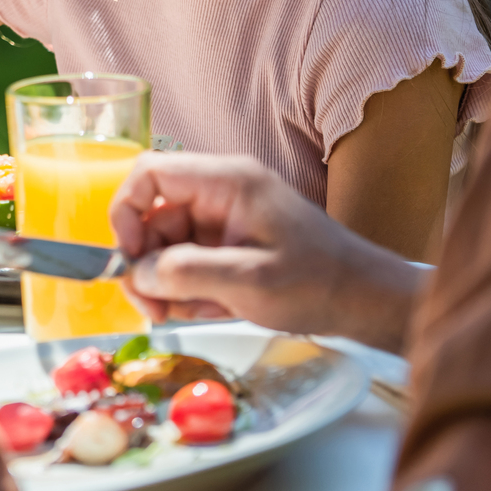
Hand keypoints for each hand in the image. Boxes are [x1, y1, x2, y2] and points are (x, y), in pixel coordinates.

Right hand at [110, 152, 421, 352]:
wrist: (364, 301)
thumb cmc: (316, 283)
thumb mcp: (248, 282)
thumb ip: (186, 273)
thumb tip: (135, 273)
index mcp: (226, 182)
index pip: (150, 174)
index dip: (126, 211)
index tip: (127, 258)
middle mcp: (219, 193)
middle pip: (153, 217)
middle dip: (144, 263)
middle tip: (151, 308)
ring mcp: (224, 219)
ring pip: (166, 244)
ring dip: (164, 283)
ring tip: (181, 316)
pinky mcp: (229, 244)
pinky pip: (188, 261)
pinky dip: (187, 289)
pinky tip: (208, 311)